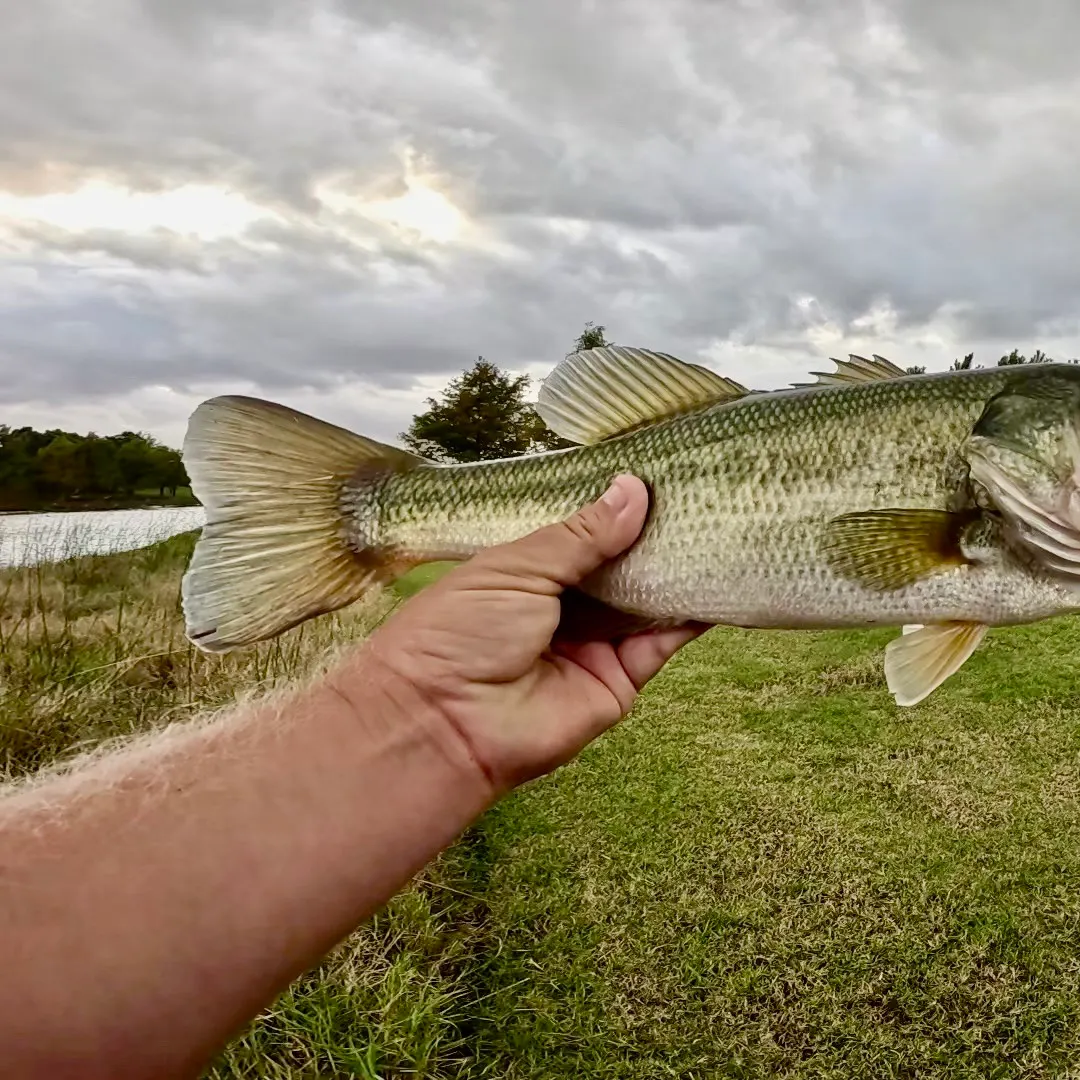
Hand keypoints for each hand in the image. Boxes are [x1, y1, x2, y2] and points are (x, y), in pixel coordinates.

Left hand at [355, 475, 705, 793]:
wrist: (444, 725)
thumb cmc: (461, 631)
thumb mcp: (517, 567)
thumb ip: (581, 535)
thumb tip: (633, 489)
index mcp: (529, 571)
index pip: (584, 533)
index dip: (618, 508)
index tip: (662, 473)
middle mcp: (565, 605)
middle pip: (621, 566)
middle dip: (656, 536)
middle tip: (704, 492)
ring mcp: (593, 644)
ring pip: (647, 601)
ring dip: (679, 571)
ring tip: (722, 526)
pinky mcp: (618, 681)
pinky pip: (660, 644)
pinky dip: (690, 616)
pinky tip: (719, 580)